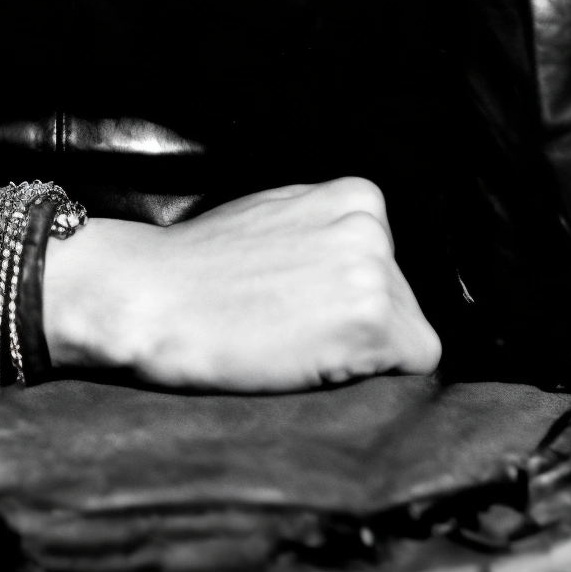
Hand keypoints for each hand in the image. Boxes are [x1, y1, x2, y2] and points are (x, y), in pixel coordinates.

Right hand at [42, 177, 441, 390]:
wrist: (155, 297)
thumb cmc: (202, 265)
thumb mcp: (279, 215)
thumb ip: (330, 229)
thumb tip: (373, 262)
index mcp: (357, 195)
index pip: (392, 264)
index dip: (347, 296)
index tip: (299, 299)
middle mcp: (373, 226)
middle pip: (403, 300)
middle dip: (360, 322)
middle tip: (293, 325)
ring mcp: (374, 270)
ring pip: (407, 333)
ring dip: (363, 351)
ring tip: (297, 341)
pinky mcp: (371, 320)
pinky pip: (415, 364)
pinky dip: (375, 376)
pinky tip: (317, 361)